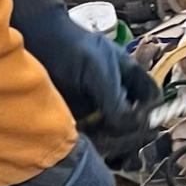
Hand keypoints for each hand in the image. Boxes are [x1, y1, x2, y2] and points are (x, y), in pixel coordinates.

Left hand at [1, 0, 157, 161]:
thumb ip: (115, 98)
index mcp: (128, 76)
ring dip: (112, 141)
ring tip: (99, 140)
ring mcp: (98, 107)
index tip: (139, 123)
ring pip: (117, 133)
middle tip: (114, 137)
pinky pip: (95, 137)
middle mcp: (116, 93)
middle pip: (136, 121)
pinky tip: (87, 141)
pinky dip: (95, 143)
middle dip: (129, 132)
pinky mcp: (80, 118)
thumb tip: (131, 123)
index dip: (151, 112)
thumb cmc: (68, 46)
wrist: (34, 42)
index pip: (151, 99)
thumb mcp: (98, 70)